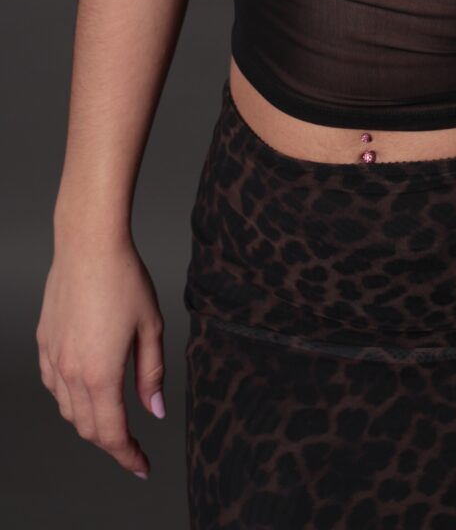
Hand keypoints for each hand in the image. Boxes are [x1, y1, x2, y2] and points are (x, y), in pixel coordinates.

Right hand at [37, 234, 165, 479]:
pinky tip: (87, 390)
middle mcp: (71, 373)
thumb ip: (151, 374)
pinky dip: (71, 399)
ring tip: (113, 420)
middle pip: (88, 428)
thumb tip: (154, 411)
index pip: (112, 433)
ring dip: (90, 422)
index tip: (142, 467)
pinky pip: (55, 386)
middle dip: (111, 443)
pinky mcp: (45, 343)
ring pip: (68, 410)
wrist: (88, 246)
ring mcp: (54, 359)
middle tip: (133, 447)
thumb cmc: (124, 281)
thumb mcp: (150, 327)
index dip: (128, 455)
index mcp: (100, 374)